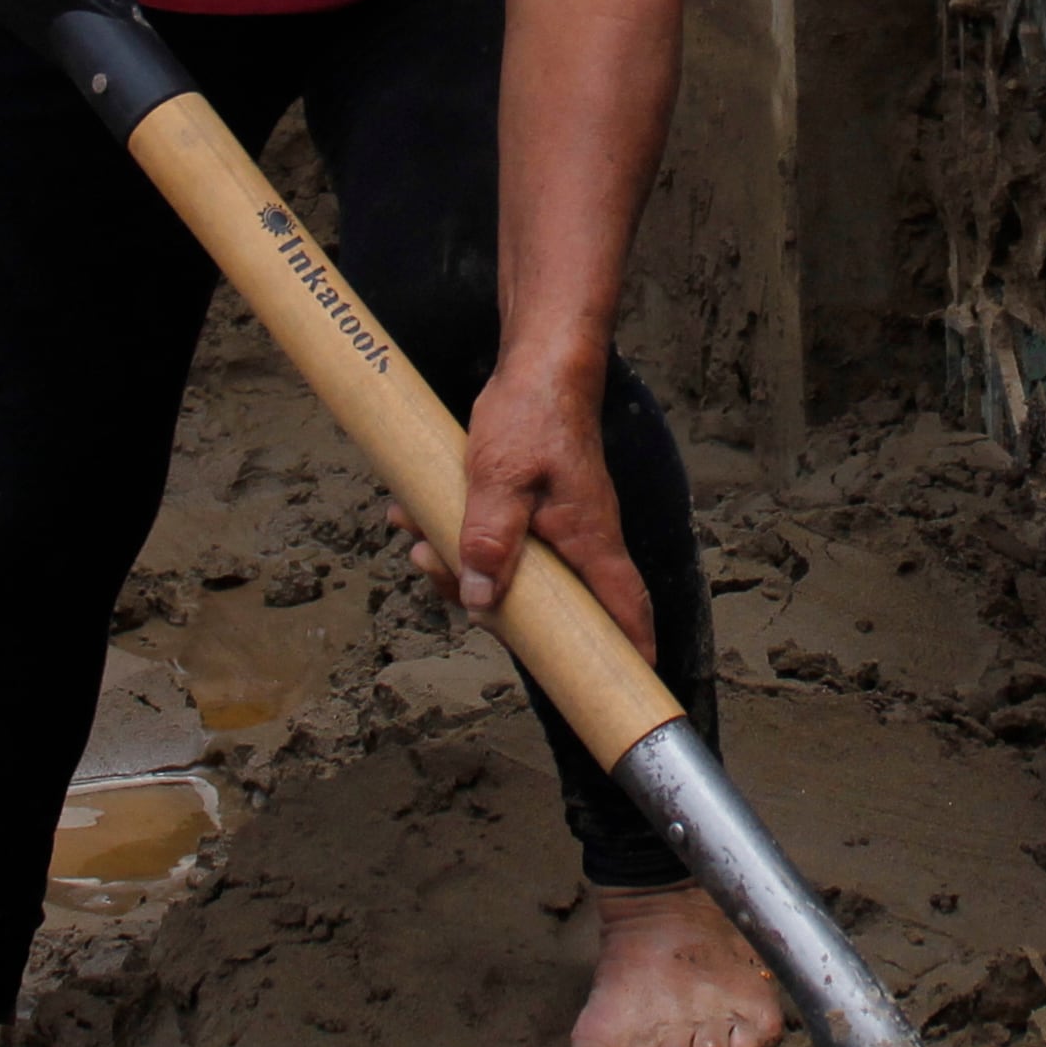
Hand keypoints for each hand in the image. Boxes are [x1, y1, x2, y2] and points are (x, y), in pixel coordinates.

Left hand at [409, 359, 654, 661]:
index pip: (624, 606)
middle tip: (437, 573)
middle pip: (548, 601)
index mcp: (588, 539)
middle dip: (488, 604)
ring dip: (459, 563)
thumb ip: (490, 539)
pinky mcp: (532, 507)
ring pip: (513, 571)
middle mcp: (580, 539)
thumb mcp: (502, 478)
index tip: (629, 683)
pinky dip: (457, 534)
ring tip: (417, 538)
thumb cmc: (534, 414)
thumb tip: (483, 602)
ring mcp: (557, 524)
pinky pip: (496, 539)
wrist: (538, 364)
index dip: (629, 649)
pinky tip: (416, 513)